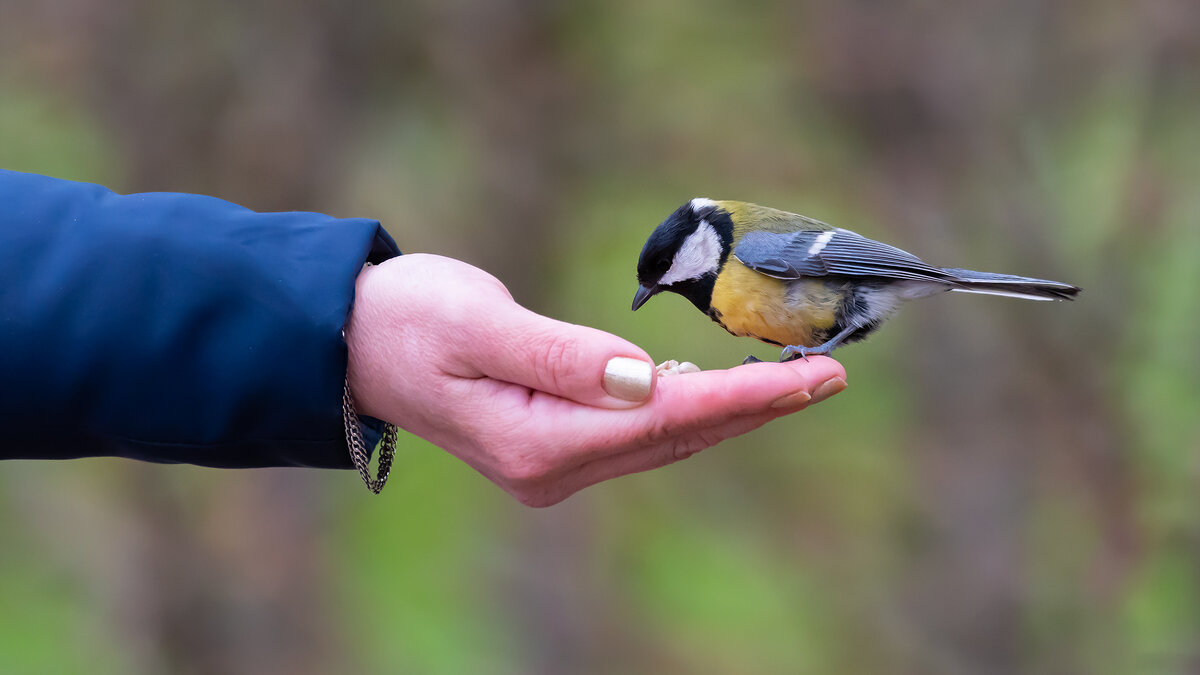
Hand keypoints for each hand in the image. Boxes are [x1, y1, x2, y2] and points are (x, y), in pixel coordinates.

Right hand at [345, 254, 846, 506]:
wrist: (354, 344)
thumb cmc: (407, 322)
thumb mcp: (478, 324)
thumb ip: (562, 356)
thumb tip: (642, 380)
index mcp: (538, 442)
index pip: (666, 422)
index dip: (745, 397)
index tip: (813, 377)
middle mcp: (554, 468)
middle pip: (680, 438)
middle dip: (759, 406)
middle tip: (833, 374)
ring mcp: (555, 464)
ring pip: (667, 440)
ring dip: (733, 409)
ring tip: (798, 379)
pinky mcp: (554, 445)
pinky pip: (641, 432)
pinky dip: (691, 408)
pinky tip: (723, 388)